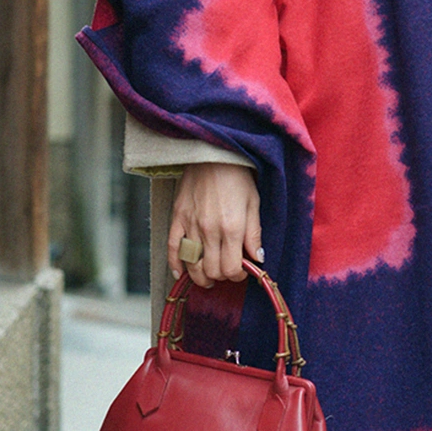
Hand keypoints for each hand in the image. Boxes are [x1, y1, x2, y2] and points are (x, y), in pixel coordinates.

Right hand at [167, 162, 262, 288]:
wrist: (213, 153)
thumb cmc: (237, 177)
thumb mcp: (253, 203)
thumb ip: (254, 234)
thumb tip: (258, 259)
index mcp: (232, 228)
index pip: (232, 269)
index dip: (238, 275)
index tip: (241, 271)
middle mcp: (210, 230)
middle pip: (212, 271)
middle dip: (221, 277)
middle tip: (226, 270)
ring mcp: (191, 225)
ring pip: (192, 265)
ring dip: (201, 277)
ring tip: (208, 277)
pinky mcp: (177, 218)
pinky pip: (173, 249)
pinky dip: (176, 265)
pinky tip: (181, 274)